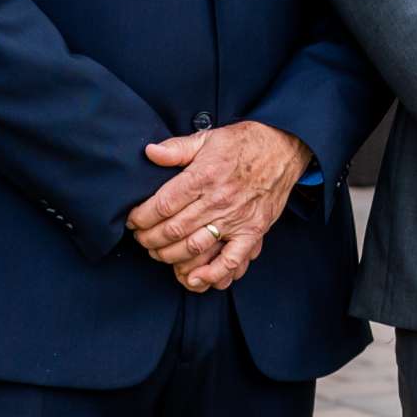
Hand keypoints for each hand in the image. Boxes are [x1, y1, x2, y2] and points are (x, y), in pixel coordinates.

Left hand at [126, 120, 312, 291]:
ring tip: (158, 252)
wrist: (284, 147)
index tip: (133, 220)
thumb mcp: (208, 138)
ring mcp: (236, 218)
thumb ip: (177, 148)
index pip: (162, 204)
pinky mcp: (253, 231)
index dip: (141, 217)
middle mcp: (218, 200)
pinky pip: (231, 259)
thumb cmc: (244, 143)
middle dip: (149, 238)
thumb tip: (149, 153)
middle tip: (141, 238)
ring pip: (194, 247)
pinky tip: (195, 278)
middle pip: (173, 229)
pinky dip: (212, 274)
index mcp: (204, 175)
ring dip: (169, 256)